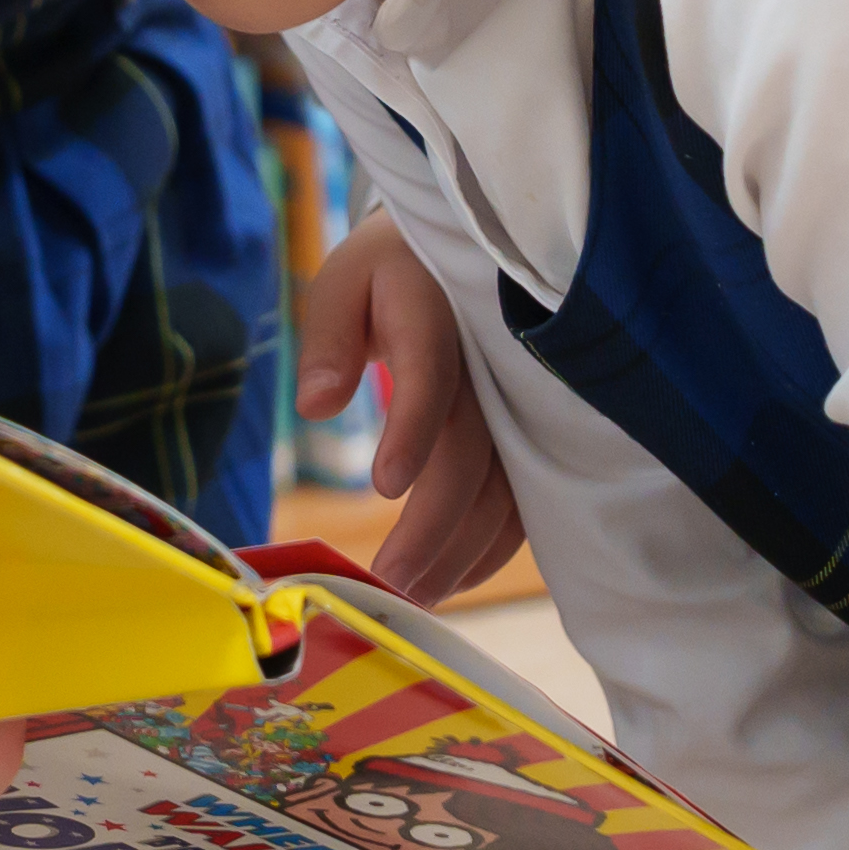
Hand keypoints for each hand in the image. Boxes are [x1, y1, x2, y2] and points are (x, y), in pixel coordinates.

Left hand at [298, 204, 528, 601]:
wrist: (467, 253)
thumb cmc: (390, 275)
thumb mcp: (346, 283)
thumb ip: (330, 339)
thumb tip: (315, 405)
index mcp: (439, 312)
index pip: (431, 373)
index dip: (414, 428)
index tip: (384, 485)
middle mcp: (492, 363)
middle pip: (472, 451)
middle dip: (433, 524)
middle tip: (390, 581)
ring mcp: (521, 401)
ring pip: (506, 487)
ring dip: (464, 550)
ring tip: (417, 595)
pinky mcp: (533, 432)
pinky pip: (525, 497)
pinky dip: (495, 544)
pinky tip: (456, 578)